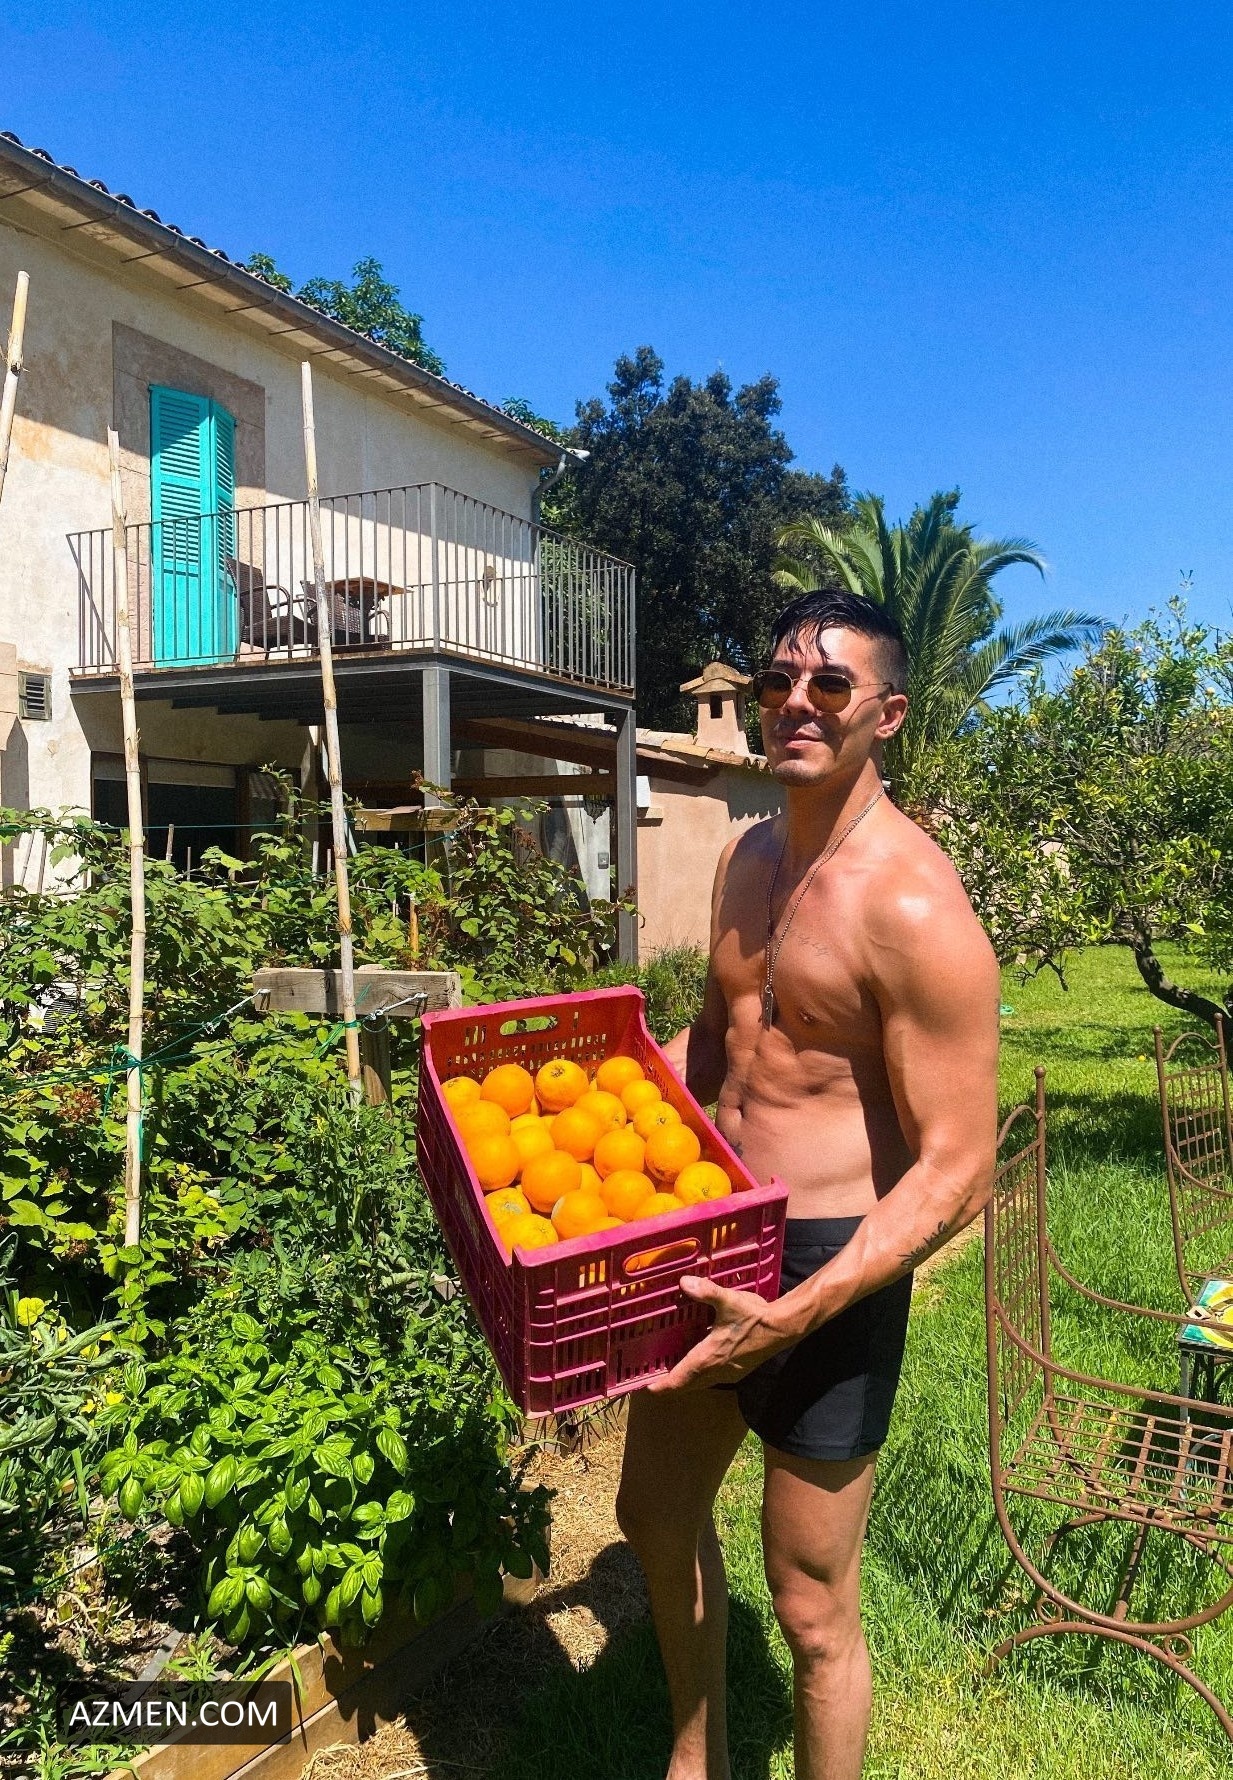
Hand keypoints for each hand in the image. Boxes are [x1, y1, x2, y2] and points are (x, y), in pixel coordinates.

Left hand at [647, 1276, 793, 1393]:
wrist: (783, 1329)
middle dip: (670, 1384)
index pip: (679, 1380)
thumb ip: (706, 1292)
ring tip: (672, 1369)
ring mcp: (728, 1373)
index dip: (661, 1386)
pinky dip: (699, 1374)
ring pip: (700, 1383)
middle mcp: (716, 1370)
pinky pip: (711, 1378)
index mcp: (709, 1357)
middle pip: (687, 1385)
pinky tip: (699, 1359)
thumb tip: (684, 1282)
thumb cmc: (755, 1316)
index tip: (645, 1388)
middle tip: (654, 1377)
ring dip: (685, 1380)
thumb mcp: (729, 1300)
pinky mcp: (737, 1371)